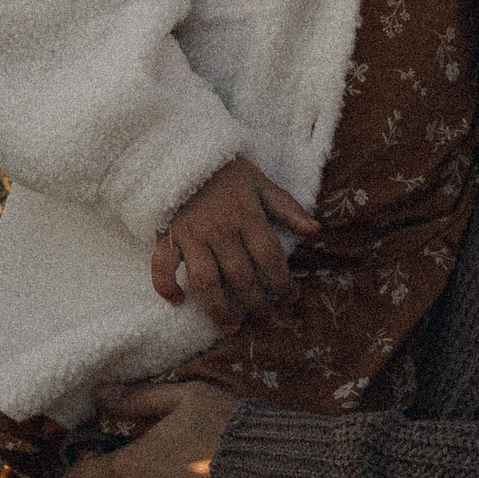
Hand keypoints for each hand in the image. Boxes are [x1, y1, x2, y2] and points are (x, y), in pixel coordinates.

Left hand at [66, 381, 238, 477]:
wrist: (265, 464)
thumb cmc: (222, 426)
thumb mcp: (182, 399)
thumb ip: (138, 399)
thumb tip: (101, 395)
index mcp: (129, 467)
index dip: (76, 466)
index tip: (88, 452)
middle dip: (102, 476)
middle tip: (113, 453)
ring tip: (147, 460)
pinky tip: (170, 469)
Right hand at [150, 156, 318, 332]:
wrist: (184, 150)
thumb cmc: (226, 170)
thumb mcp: (260, 182)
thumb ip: (286, 208)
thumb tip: (316, 230)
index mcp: (247, 217)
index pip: (270, 258)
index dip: (283, 283)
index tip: (291, 299)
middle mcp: (220, 231)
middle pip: (241, 277)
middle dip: (257, 304)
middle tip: (267, 321)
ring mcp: (192, 236)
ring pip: (205, 281)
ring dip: (218, 309)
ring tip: (231, 327)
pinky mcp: (167, 236)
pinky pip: (162, 266)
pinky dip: (165, 286)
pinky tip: (177, 302)